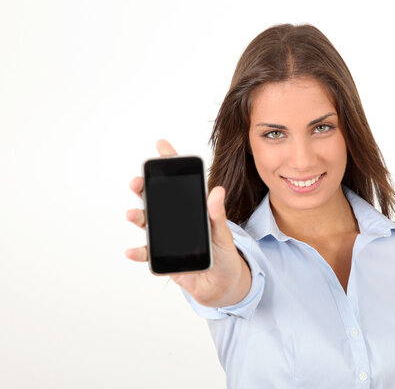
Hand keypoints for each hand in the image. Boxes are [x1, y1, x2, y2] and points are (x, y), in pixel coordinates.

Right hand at [125, 139, 250, 306]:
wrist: (222, 285)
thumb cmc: (224, 255)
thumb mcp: (223, 234)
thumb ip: (217, 215)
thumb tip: (218, 191)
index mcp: (193, 210)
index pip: (180, 183)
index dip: (170, 164)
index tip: (162, 146)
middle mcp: (176, 221)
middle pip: (156, 200)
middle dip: (144, 189)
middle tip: (137, 182)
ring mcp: (168, 239)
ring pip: (149, 225)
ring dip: (138, 218)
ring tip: (133, 214)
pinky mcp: (165, 259)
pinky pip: (149, 255)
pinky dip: (139, 253)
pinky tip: (133, 251)